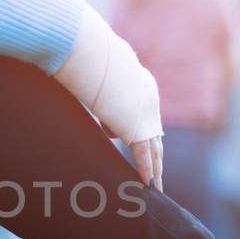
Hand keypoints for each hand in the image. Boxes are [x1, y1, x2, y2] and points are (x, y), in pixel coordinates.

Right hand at [53, 10, 163, 187]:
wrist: (89, 51)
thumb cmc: (83, 55)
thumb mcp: (91, 74)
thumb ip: (93, 91)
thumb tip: (84, 104)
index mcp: (142, 83)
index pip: (144, 113)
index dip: (142, 132)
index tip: (140, 147)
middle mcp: (149, 99)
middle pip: (156, 134)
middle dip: (156, 156)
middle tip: (156, 174)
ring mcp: (146, 113)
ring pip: (154, 148)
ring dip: (155, 170)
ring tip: (155, 186)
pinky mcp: (137, 125)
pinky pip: (143, 155)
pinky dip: (146, 171)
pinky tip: (148, 186)